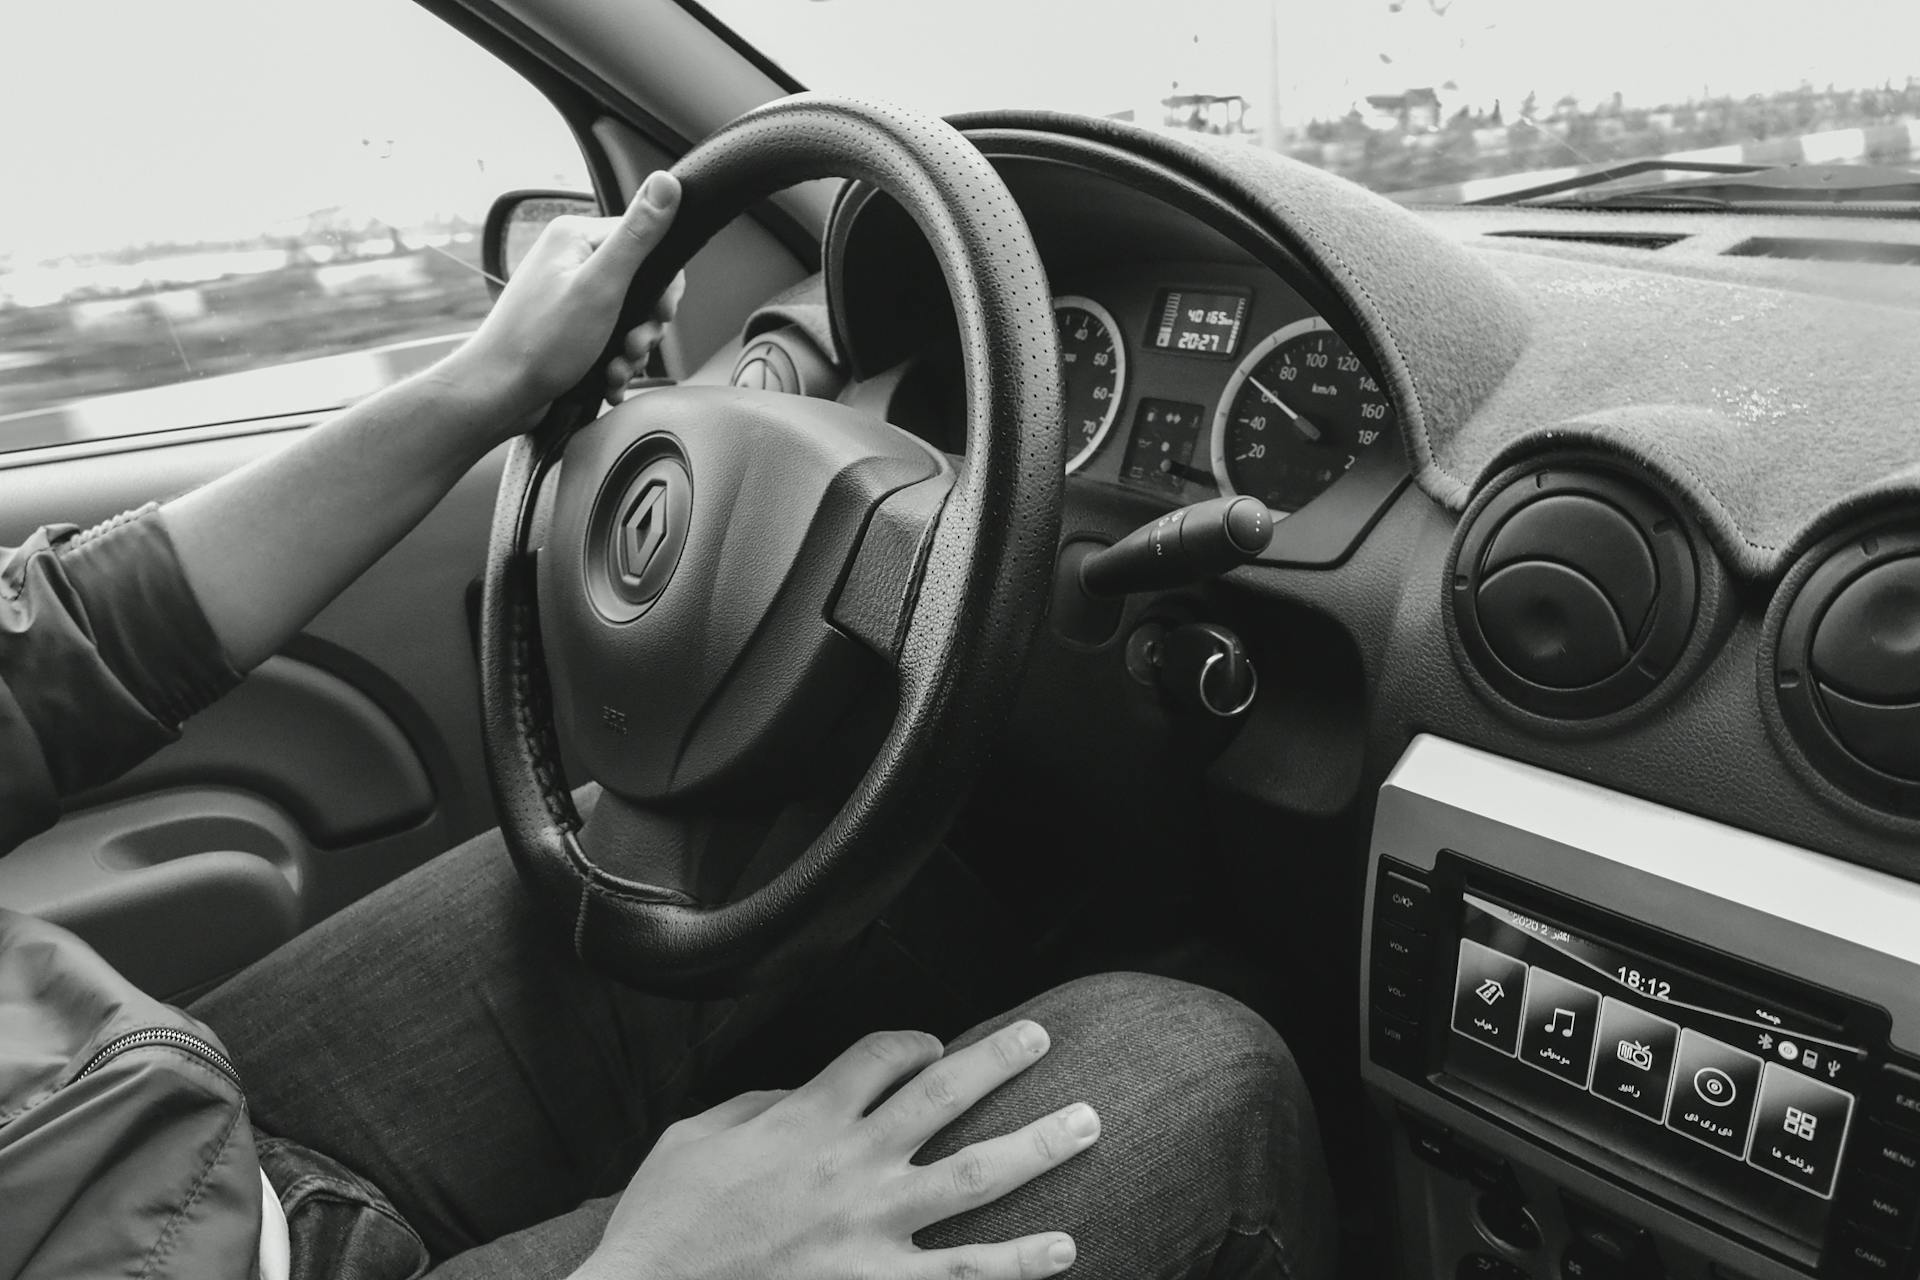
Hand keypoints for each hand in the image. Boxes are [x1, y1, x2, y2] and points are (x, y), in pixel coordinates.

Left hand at [450, 170, 688, 428]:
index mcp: (576, 238)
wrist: (498, 394)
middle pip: (641, 284)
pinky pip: (610, 339)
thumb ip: (637, 236)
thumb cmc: (540, 343)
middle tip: (633, 345)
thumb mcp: (600, 286)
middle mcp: (571, 261)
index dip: (662, 284)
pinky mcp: (570, 327)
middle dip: (646, 324)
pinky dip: (616, 362)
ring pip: (629, 318)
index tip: (659, 313)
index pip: (646, 242)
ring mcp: (570, 296)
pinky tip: (608, 378)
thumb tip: (666, 182)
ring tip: (617, 368)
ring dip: (632, 350)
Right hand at [576, 1020, 1099, 1279]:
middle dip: (999, 1061)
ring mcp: (870, 1229)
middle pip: (942, 1095)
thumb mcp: (693, 1137)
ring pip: (974, 1177)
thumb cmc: (663, 1225)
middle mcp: (849, 1164)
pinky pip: (961, 1275)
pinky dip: (1017, 1265)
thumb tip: (797, 1095)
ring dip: (1037, 1147)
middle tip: (1040, 1039)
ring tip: (1089, 1126)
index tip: (929, 1046)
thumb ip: (756, 1107)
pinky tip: (1064, 1250)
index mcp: (804, 1118)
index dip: (910, 1041)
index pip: (879, 1055)